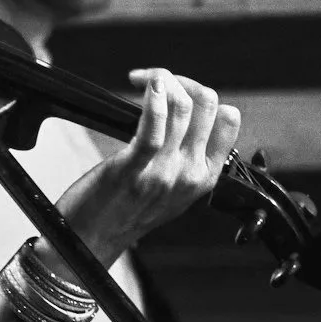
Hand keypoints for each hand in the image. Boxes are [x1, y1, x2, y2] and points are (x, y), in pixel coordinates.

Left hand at [50, 69, 242, 265]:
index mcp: (205, 177)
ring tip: (144, 80)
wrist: (93, 241)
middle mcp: (190, 173)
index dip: (204, 94)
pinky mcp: (134, 168)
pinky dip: (153, 95)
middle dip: (183, 81)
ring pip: (183, 106)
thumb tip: (180, 115)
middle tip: (156, 82)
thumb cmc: (125, 210)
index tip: (178, 91)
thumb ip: (183, 160)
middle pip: (207, 104)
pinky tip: (145, 83)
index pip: (228, 119)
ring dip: (163, 80)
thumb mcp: (171, 190)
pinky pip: (153, 124)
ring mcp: (164, 171)